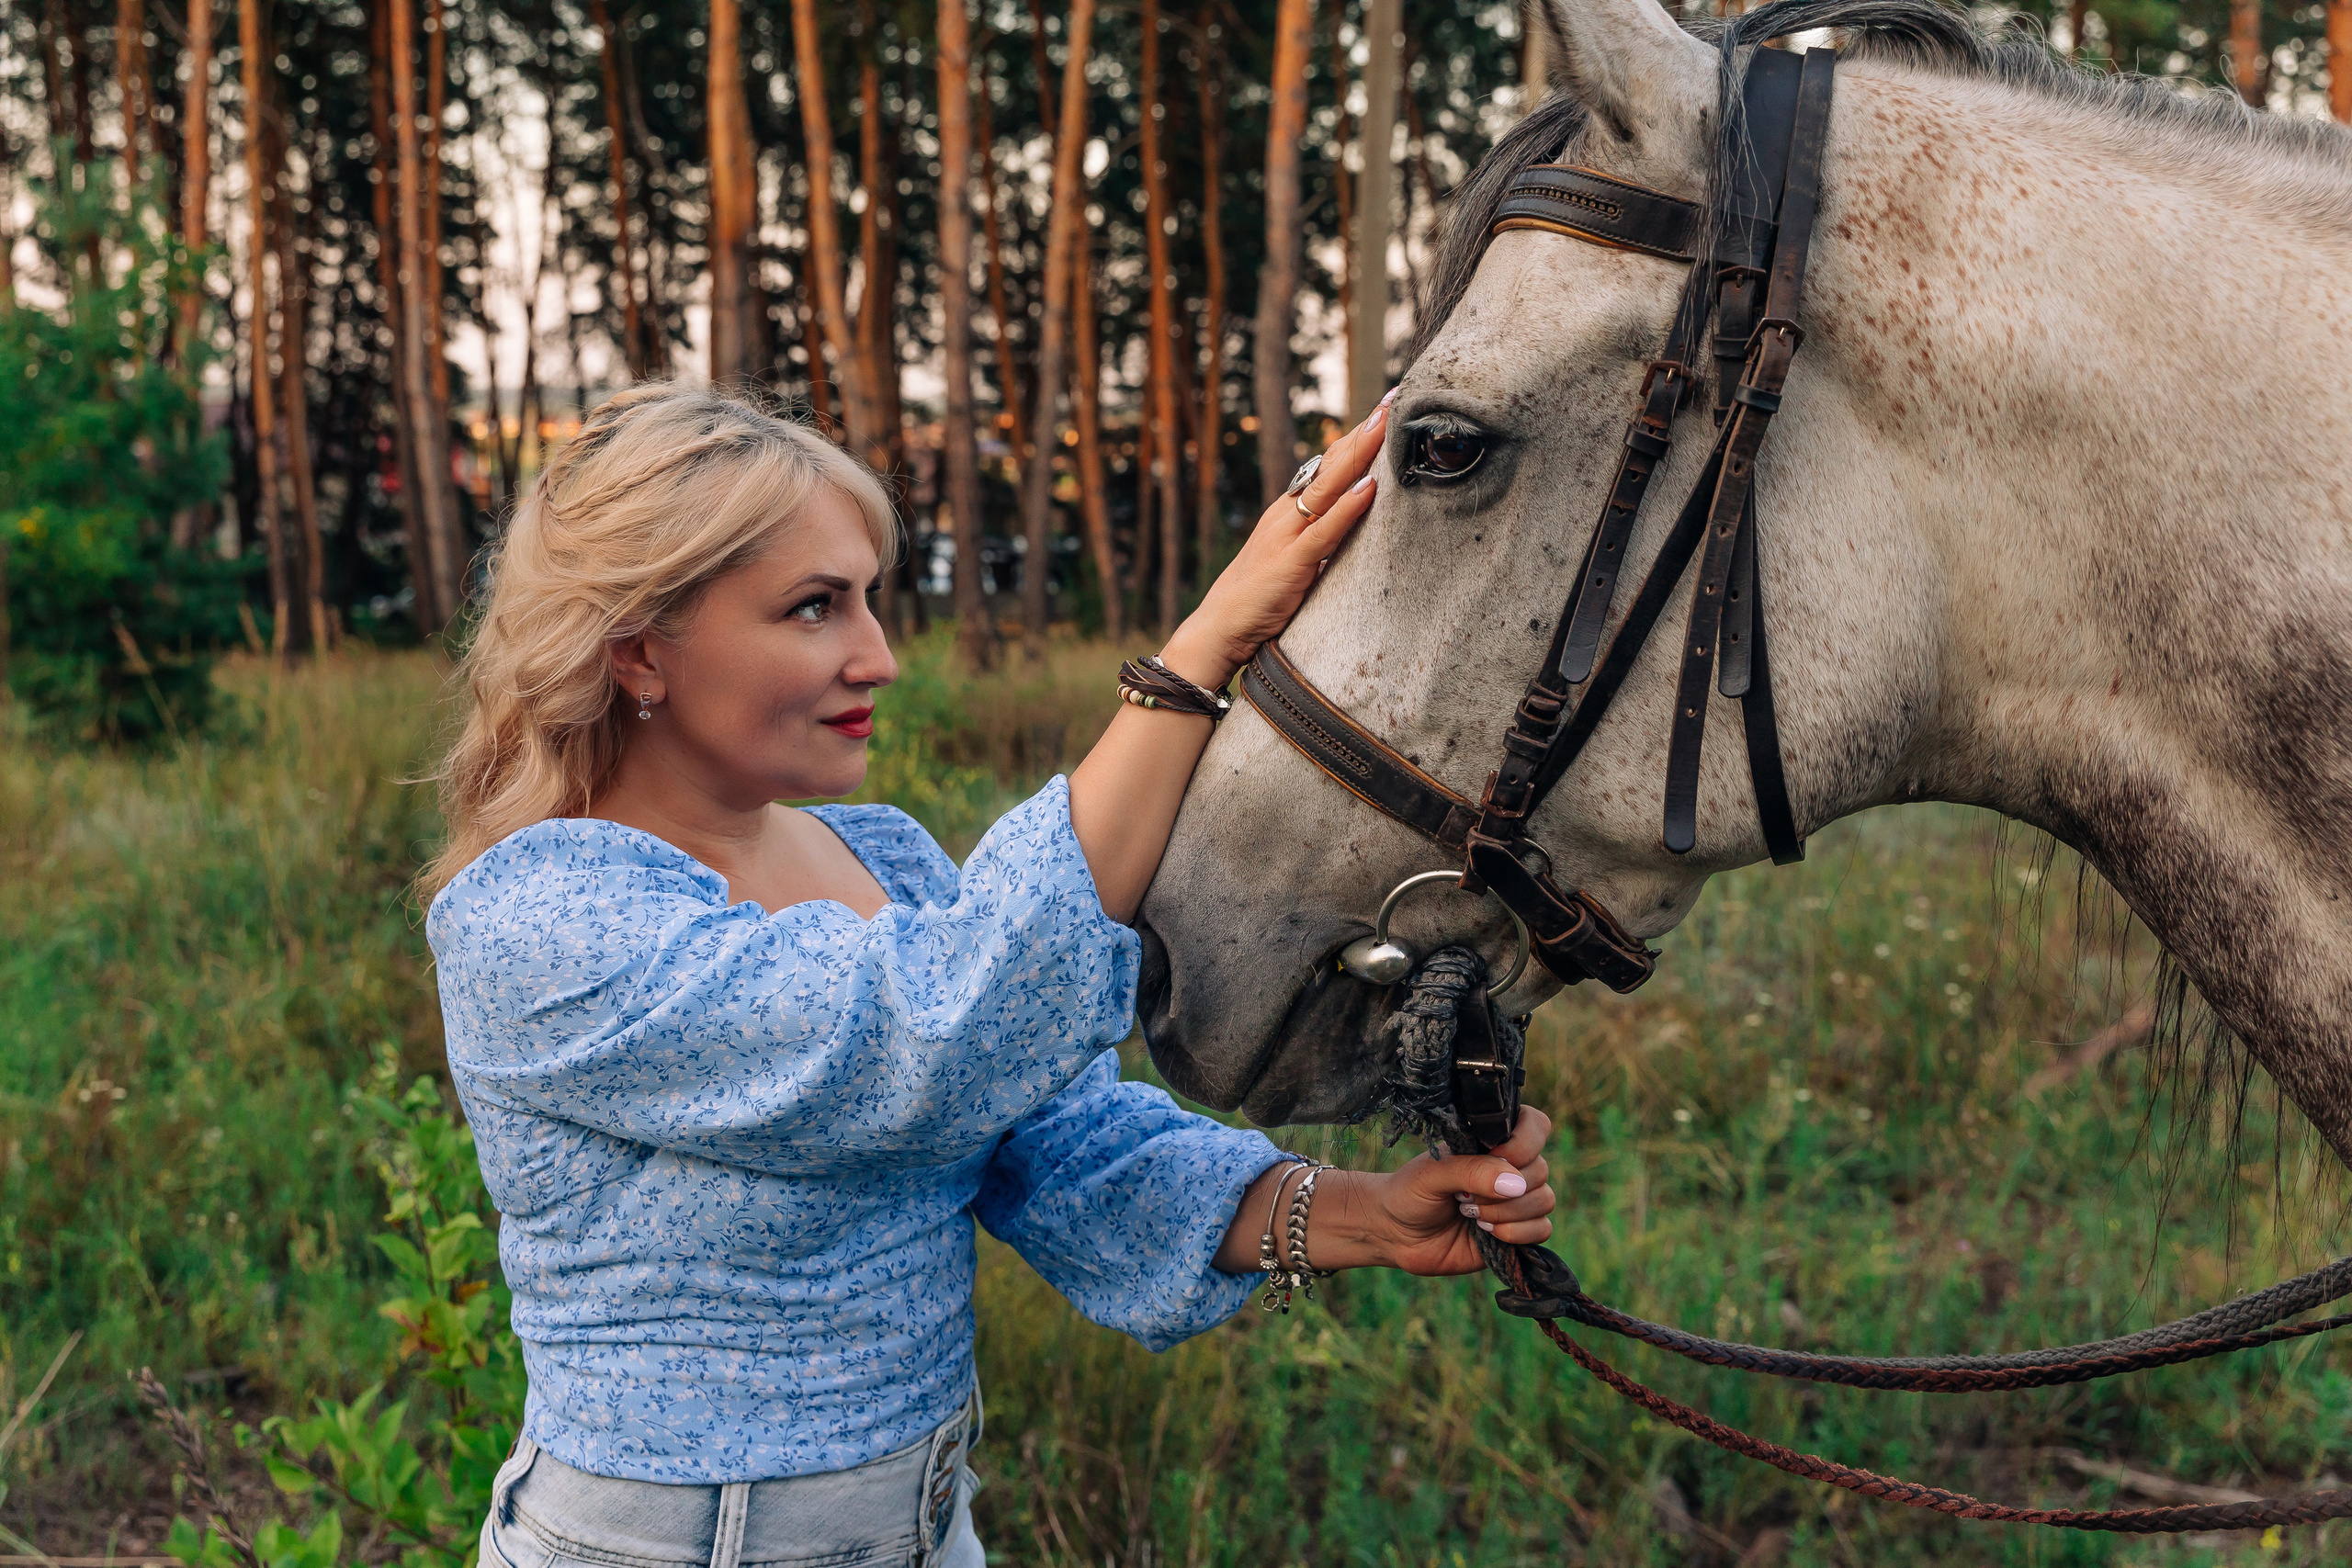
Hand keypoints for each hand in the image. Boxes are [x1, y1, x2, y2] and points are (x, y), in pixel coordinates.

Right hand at [1156, 392, 1392, 689]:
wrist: (1218, 629)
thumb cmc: (1259, 600)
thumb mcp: (1295, 560)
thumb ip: (1319, 540)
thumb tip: (1354, 527)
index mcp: (1288, 512)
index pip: (1329, 465)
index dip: (1358, 437)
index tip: (1387, 408)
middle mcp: (1287, 514)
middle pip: (1332, 464)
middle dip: (1365, 430)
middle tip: (1395, 396)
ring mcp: (1287, 536)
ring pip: (1329, 486)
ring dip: (1360, 453)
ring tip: (1387, 422)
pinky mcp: (1291, 564)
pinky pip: (1325, 531)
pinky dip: (1348, 507)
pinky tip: (1370, 486)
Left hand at [1324, 1107, 1555, 1276]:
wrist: (1395, 1234)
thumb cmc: (1409, 1193)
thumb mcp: (1431, 1175)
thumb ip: (1470, 1171)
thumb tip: (1515, 1183)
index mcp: (1492, 1141)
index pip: (1536, 1125)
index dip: (1524, 1143)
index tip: (1494, 1157)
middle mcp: (1510, 1168)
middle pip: (1540, 1169)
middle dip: (1501, 1190)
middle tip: (1463, 1198)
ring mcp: (1515, 1200)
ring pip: (1544, 1200)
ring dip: (1507, 1213)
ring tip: (1471, 1215)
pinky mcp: (1517, 1232)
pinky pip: (1543, 1230)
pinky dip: (1519, 1234)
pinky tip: (1488, 1234)